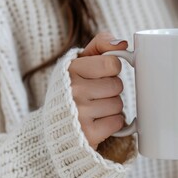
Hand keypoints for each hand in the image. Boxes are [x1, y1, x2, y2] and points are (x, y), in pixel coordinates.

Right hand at [68, 32, 126, 149]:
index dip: (112, 70)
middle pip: (117, 85)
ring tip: (95, 109)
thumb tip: (122, 43)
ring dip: (112, 107)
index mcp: (71, 69)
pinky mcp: (88, 133)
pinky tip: (98, 121)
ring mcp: (80, 113)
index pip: (112, 63)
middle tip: (96, 94)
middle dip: (112, 90)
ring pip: (118, 104)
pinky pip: (117, 122)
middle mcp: (72, 90)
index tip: (101, 75)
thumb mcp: (81, 61)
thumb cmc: (74, 88)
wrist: (56, 125)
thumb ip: (101, 45)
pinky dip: (112, 123)